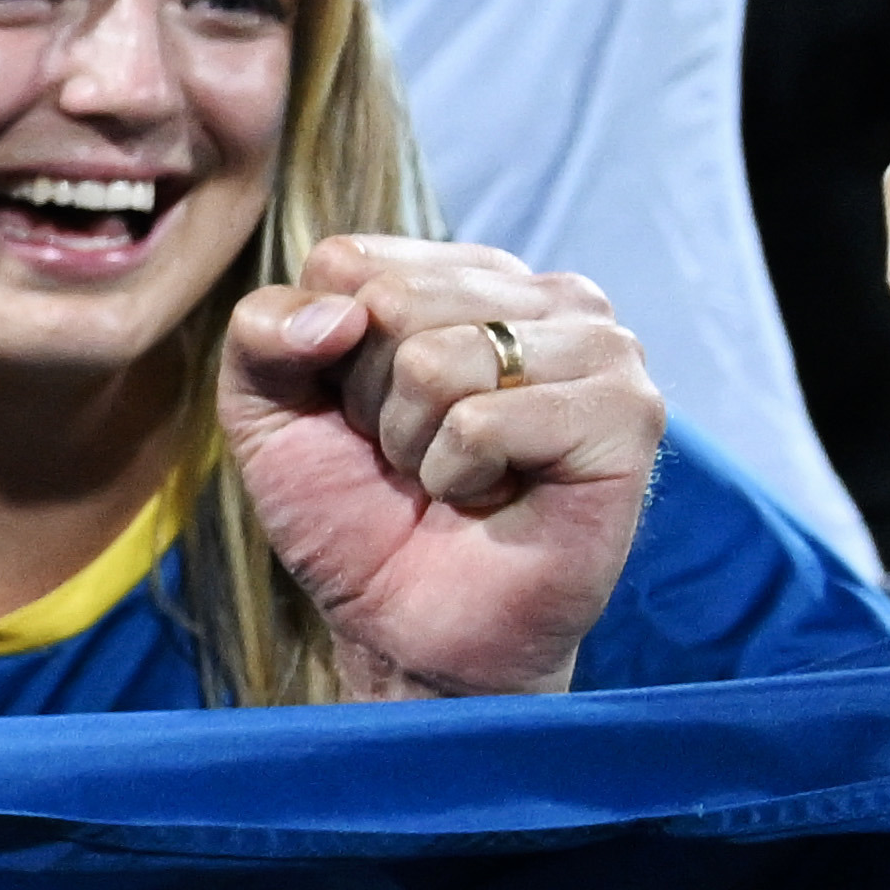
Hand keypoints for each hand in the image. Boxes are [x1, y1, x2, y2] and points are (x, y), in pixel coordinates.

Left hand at [219, 234, 657, 697]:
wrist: (405, 629)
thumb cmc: (352, 514)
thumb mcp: (268, 412)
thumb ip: (262, 331)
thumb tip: (338, 313)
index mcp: (467, 276)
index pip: (347, 259)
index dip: (323, 354)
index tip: (359, 414)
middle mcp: (546, 296)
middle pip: (389, 302)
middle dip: (370, 402)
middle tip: (410, 456)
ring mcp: (601, 347)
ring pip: (436, 358)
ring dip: (415, 443)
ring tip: (454, 477)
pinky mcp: (627, 413)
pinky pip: (484, 420)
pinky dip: (460, 475)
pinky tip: (495, 497)